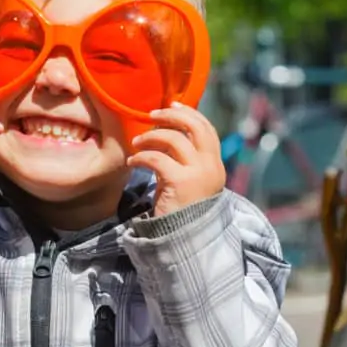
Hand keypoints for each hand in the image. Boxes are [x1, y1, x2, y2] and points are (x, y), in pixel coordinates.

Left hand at [127, 102, 225, 216]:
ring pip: (174, 139)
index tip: (172, 105)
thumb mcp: (188, 181)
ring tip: (136, 143)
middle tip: (152, 115)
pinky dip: (141, 156)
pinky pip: (157, 158)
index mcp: (215, 165)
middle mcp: (211, 167)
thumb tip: (166, 134)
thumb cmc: (180, 211)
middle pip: (195, 127)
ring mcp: (198, 174)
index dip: (189, 114)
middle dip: (172, 116)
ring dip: (151, 137)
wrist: (183, 240)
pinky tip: (132, 162)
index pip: (207, 129)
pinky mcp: (180, 182)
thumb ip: (184, 160)